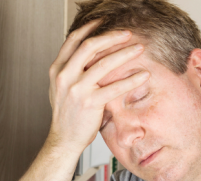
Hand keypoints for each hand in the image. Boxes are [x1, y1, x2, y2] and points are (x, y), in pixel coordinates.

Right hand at [47, 21, 150, 154]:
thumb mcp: (61, 88)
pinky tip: (143, 75)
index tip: (104, 22)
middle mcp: (65, 76)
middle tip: (127, 33)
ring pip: (104, 63)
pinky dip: (131, 79)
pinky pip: (114, 87)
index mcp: (57, 69)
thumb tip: (88, 54)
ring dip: (125, 53)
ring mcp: (77, 89)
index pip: (73, 40)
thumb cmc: (66, 115)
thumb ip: (71, 70)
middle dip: (111, 36)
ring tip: (139, 49)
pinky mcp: (90, 103)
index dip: (90, 27)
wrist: (63, 139)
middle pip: (89, 45)